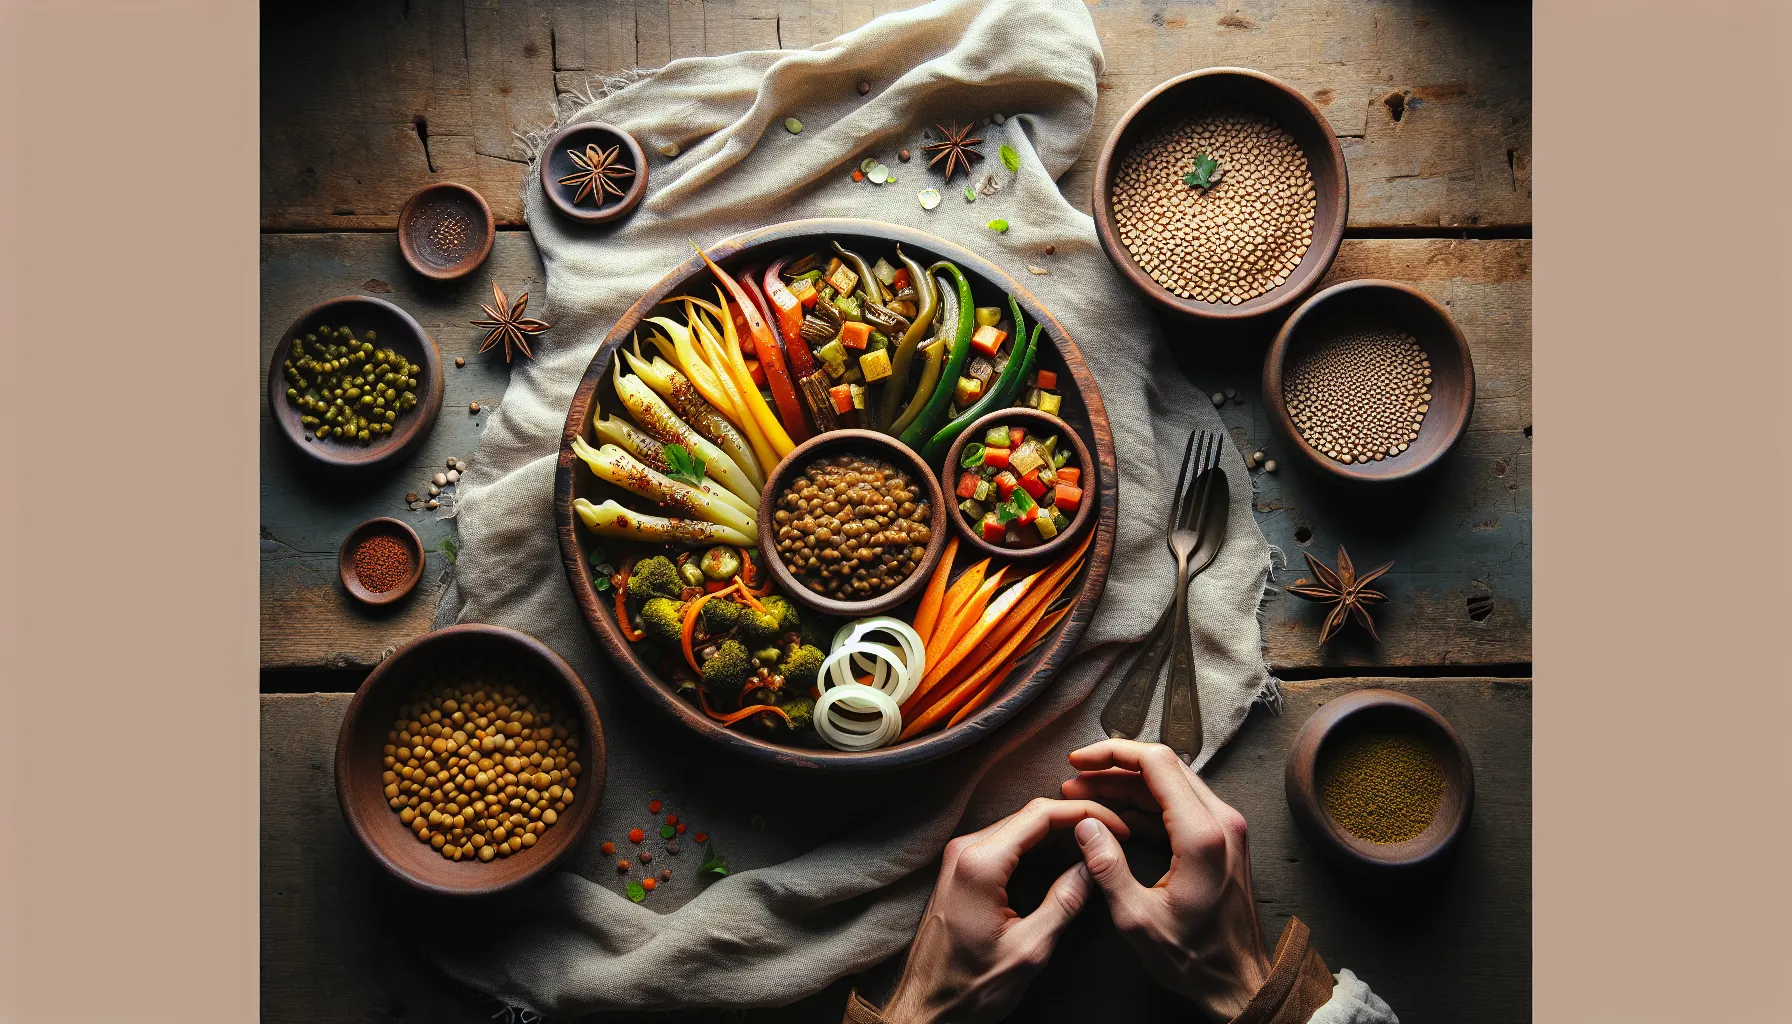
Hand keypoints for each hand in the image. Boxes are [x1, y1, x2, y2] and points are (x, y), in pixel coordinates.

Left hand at [881, 798, 1131, 1023]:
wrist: (927, 1007)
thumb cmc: (971, 987)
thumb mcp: (1029, 949)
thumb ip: (1063, 902)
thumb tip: (1091, 866)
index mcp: (980, 864)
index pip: (1040, 814)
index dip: (1085, 814)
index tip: (1118, 825)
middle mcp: (964, 850)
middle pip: (1030, 815)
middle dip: (1076, 818)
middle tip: (1116, 832)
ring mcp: (959, 857)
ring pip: (1019, 826)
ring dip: (1059, 829)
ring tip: (1097, 841)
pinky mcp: (960, 869)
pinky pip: (1005, 842)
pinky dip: (1038, 843)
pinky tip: (1065, 853)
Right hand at [1060, 739, 1271, 1019]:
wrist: (1238, 982)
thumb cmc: (1194, 958)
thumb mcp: (1137, 919)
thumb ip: (1107, 868)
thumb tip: (1085, 825)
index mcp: (1202, 835)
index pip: (1157, 763)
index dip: (1112, 753)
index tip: (1079, 761)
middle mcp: (1221, 821)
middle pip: (1163, 766)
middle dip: (1113, 767)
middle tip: (1075, 779)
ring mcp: (1226, 828)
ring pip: (1171, 783)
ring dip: (1127, 785)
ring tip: (1086, 797)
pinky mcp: (1222, 838)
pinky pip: (1180, 804)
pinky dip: (1145, 804)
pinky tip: (1114, 817)